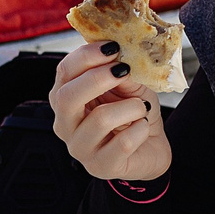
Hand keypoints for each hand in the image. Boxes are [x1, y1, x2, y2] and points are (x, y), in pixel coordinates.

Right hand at [49, 41, 170, 182]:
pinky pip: (123, 142)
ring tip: (140, 107)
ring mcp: (80, 148)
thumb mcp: (129, 85)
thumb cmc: (133, 113)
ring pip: (100, 119)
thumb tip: (119, 58)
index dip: (86, 56)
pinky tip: (142, 127)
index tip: (112, 47)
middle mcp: (65, 124)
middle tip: (124, 69)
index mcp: (66, 98)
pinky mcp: (100, 166)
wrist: (150, 147)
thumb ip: (121, 71)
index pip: (64, 72)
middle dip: (98, 78)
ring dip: (130, 106)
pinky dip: (140, 129)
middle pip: (67, 98)